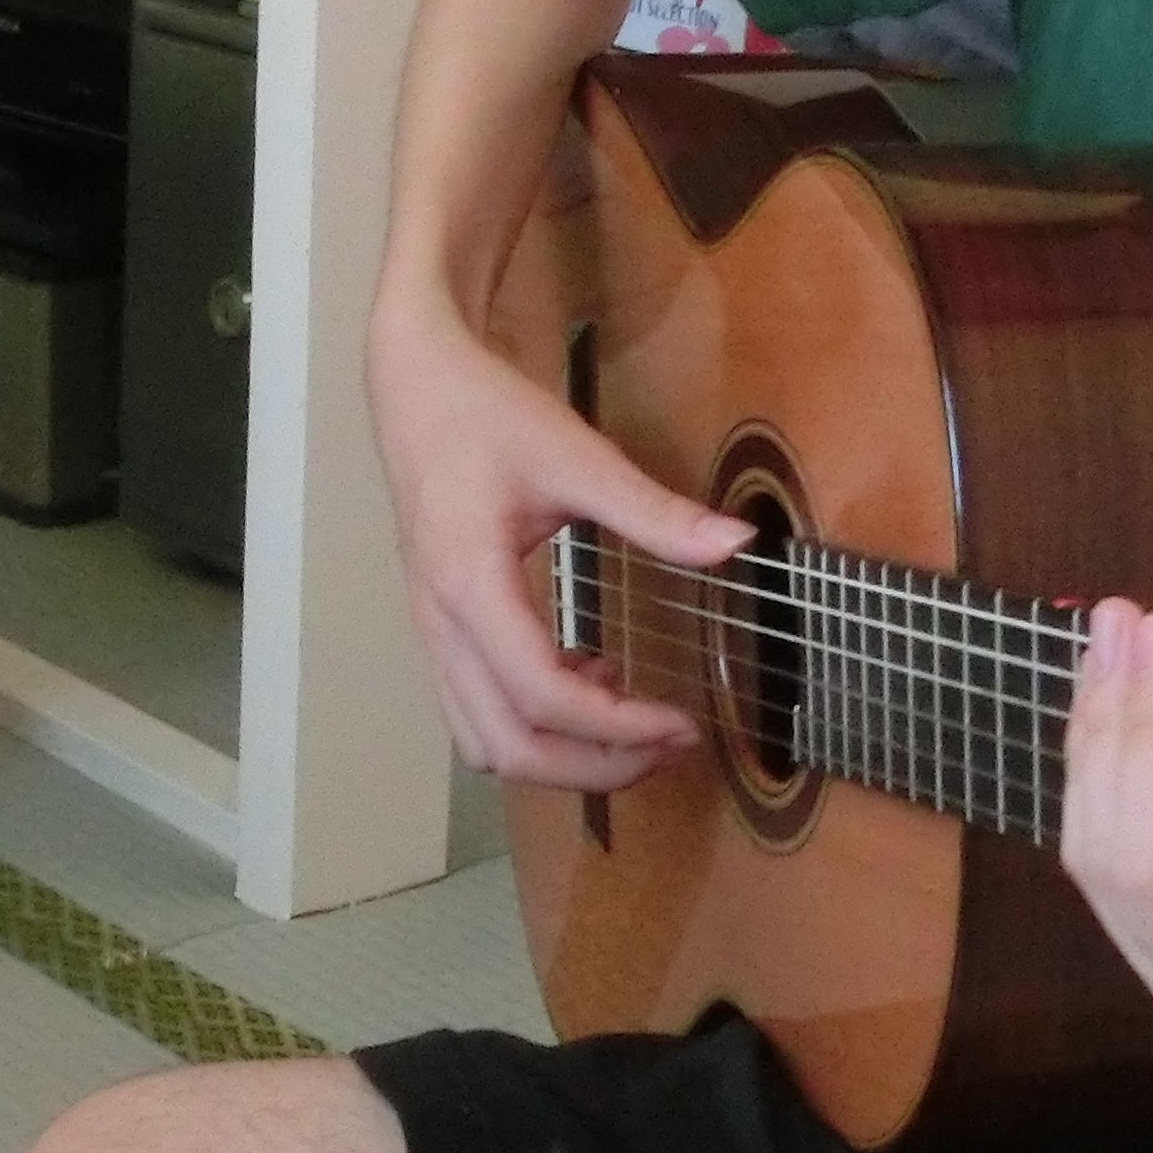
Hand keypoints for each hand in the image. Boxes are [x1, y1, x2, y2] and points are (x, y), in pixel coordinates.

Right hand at [367, 294, 748, 790]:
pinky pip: (478, 713)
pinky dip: (535, 725)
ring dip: (561, 757)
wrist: (414, 387)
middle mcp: (440, 625)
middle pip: (507, 748)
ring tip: (634, 727)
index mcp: (470, 584)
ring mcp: (431, 634)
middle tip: (669, 745)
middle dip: (594, 766)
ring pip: (486, 744)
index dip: (618, 727)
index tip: (685, 723)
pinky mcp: (439, 631)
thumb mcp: (579, 456)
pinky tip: (592, 678)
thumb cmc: (486, 415)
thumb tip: (737, 545)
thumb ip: (656, 511)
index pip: (542, 695)